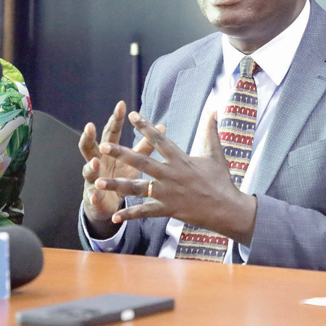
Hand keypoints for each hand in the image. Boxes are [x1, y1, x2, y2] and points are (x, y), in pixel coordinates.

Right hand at [79, 101, 154, 238]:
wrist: (107, 201)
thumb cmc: (121, 176)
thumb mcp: (134, 161)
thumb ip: (145, 145)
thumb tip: (162, 127)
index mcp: (108, 151)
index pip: (112, 131)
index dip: (116, 119)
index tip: (122, 104)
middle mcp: (96, 161)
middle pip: (90, 145)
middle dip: (89, 136)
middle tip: (90, 126)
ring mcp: (92, 177)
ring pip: (88, 170)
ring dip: (90, 166)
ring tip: (94, 163)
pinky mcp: (92, 195)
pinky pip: (92, 195)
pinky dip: (93, 195)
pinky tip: (95, 196)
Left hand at [95, 110, 257, 245]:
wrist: (227, 209)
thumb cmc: (221, 180)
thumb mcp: (216, 153)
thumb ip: (211, 131)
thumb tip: (215, 109)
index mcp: (181, 159)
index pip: (159, 140)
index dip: (145, 126)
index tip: (132, 115)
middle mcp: (171, 174)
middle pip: (142, 161)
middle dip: (121, 154)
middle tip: (104, 146)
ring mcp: (168, 193)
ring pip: (137, 187)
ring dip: (116, 185)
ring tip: (97, 182)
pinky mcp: (168, 209)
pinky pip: (145, 212)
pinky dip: (130, 214)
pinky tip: (115, 216)